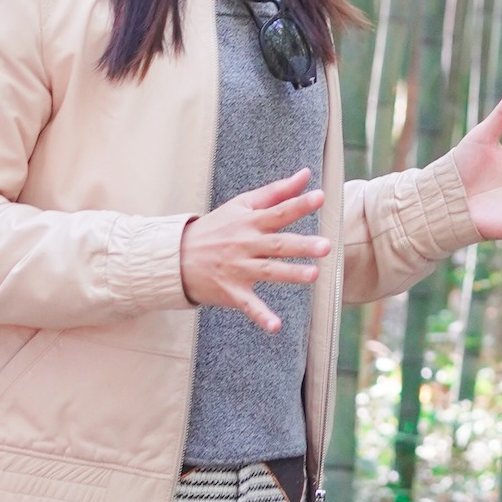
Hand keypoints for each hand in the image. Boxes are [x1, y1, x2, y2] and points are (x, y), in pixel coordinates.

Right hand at [179, 169, 330, 332]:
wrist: (175, 257)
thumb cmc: (215, 228)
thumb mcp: (241, 205)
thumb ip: (276, 192)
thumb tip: (306, 175)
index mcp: (249, 222)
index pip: (278, 212)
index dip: (299, 204)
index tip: (320, 197)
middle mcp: (245, 245)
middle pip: (277, 244)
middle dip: (301, 245)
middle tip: (326, 246)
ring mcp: (238, 269)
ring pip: (267, 271)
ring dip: (290, 274)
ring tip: (313, 275)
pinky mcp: (231, 291)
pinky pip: (249, 305)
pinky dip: (261, 316)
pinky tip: (276, 327)